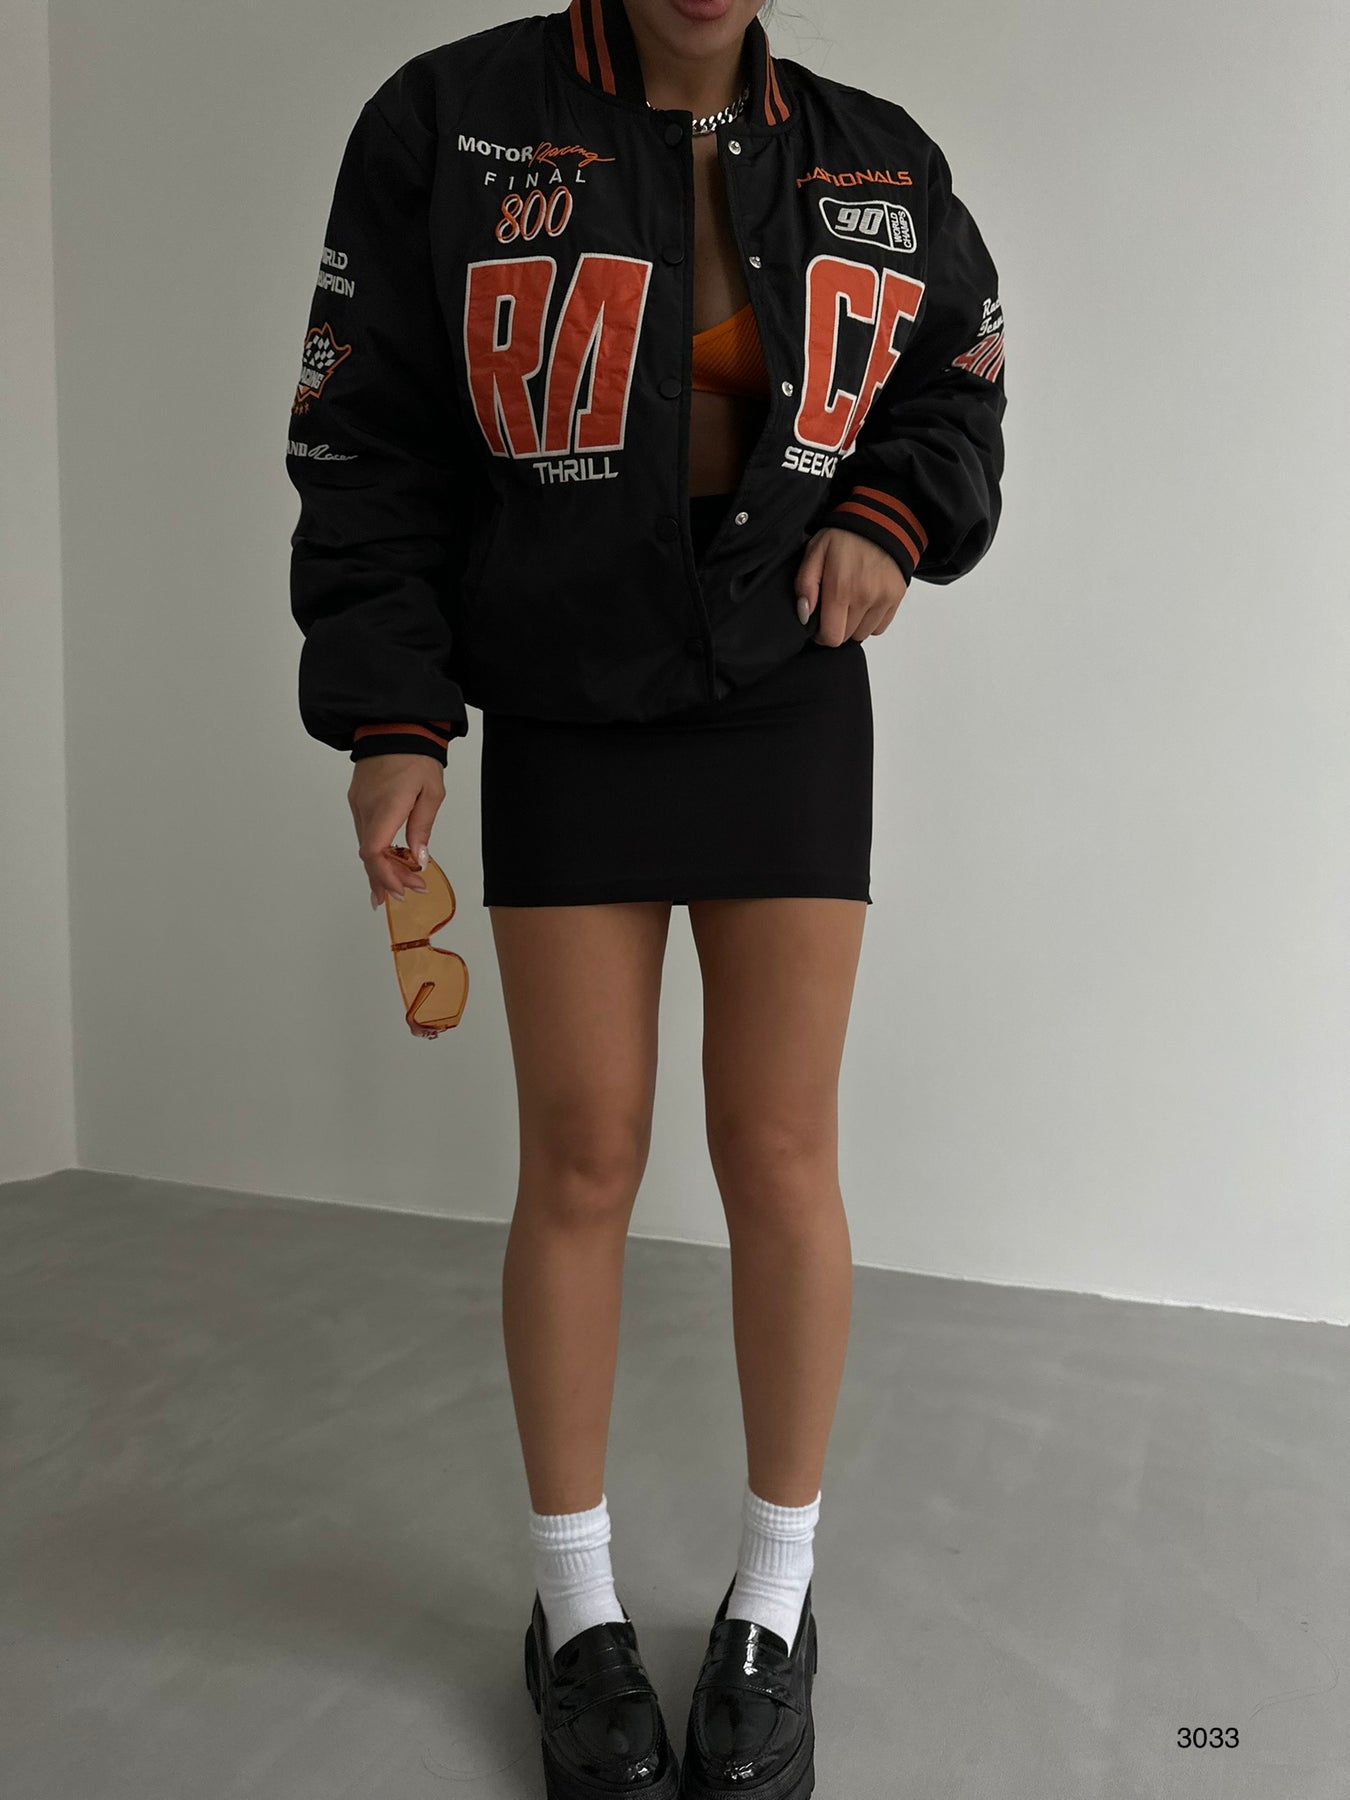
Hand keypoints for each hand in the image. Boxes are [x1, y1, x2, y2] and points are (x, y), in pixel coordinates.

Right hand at [347, 753, 444, 909]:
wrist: (394, 725)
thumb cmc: (417, 756)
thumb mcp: (431, 792)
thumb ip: (422, 827)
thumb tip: (419, 858)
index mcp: (385, 806)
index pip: (374, 851)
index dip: (386, 875)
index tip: (403, 888)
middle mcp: (365, 808)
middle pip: (368, 854)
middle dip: (386, 878)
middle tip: (404, 894)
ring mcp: (358, 803)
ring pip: (365, 845)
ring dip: (379, 867)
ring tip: (393, 888)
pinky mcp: (357, 799)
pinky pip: (364, 832)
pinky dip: (374, 851)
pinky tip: (386, 861)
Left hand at [794, 528, 908, 644]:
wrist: (882, 520)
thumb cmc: (845, 535)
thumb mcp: (815, 551)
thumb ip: (805, 584)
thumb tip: (804, 615)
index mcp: (841, 588)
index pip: (831, 637)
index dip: (821, 635)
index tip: (818, 624)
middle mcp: (865, 597)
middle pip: (846, 637)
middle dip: (836, 627)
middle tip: (833, 607)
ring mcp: (883, 599)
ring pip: (863, 634)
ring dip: (853, 625)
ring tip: (849, 602)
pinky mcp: (896, 598)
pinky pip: (880, 627)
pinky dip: (870, 621)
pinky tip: (864, 601)